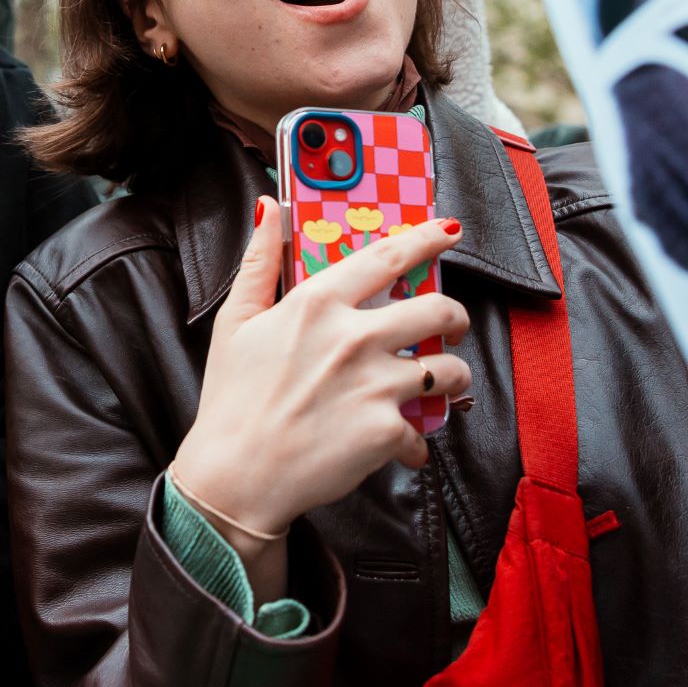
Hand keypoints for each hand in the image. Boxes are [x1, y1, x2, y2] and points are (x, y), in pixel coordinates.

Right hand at [171, 202, 469, 541]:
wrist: (233, 477)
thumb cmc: (232, 400)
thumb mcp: (235, 321)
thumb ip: (258, 262)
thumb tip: (267, 209)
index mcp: (317, 303)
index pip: (389, 257)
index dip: (426, 239)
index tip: (447, 233)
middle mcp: (353, 337)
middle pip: (438, 309)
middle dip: (455, 317)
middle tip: (450, 329)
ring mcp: (374, 385)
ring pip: (448, 371)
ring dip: (449, 379)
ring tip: (434, 388)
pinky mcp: (385, 431)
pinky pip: (421, 432)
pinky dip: (412, 442)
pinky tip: (394, 446)